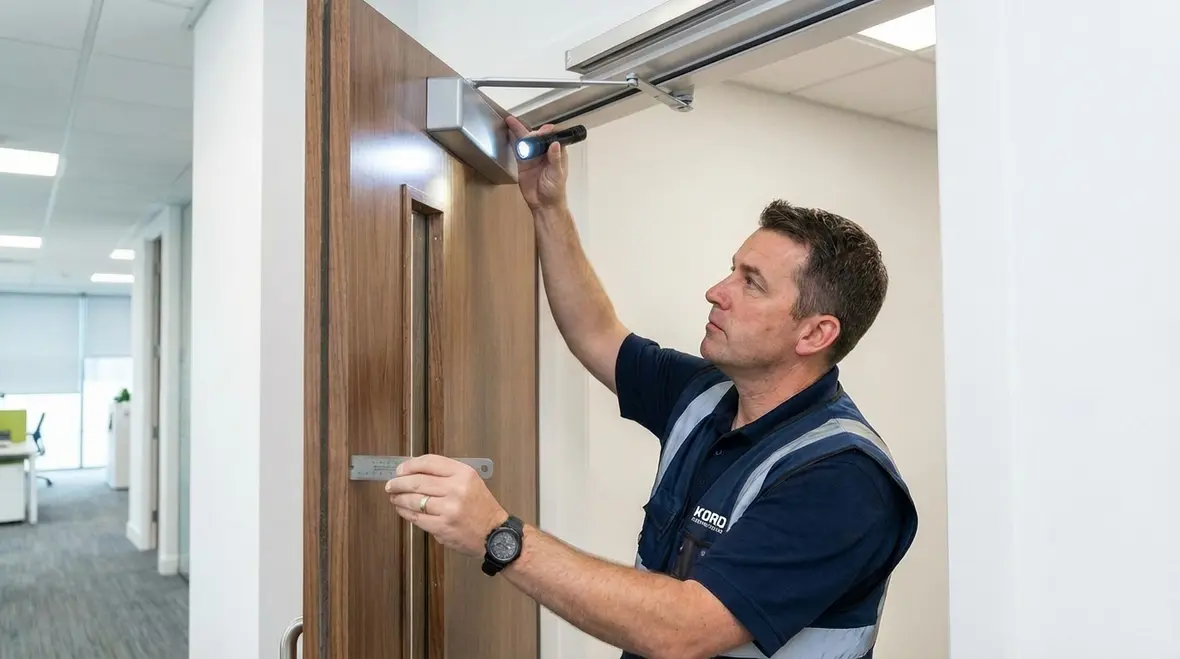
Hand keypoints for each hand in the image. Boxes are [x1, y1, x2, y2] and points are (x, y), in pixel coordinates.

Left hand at [386, 454, 507, 557]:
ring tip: (395, 498)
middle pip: (417, 481)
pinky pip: (417, 518)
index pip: (429, 463)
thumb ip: (446, 475)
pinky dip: (406, 513)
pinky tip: (403, 510)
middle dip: (398, 483)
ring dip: (399, 498)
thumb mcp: (471, 482)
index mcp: (464, 474)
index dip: (410, 465)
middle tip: (391, 485)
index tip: (400, 470)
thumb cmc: (481, 508)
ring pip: (413, 500)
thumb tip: (414, 473)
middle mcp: (456, 489)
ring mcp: (449, 509)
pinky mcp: (442, 527)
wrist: (495, 535)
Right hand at [506, 115, 567, 211]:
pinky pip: (518, 150)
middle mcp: (544, 153)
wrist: (543, 204)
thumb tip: (555, 145)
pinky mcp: (523, 163)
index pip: (552, 137)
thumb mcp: (557, 174)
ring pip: (526, 141)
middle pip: (537, 137)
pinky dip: (513, 141)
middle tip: (529, 134)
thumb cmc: (555, 191)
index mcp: (557, 154)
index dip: (547, 132)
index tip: (543, 131)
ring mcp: (533, 157)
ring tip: (512, 121)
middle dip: (532, 133)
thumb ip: (555, 159)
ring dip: (519, 131)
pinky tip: (509, 133)